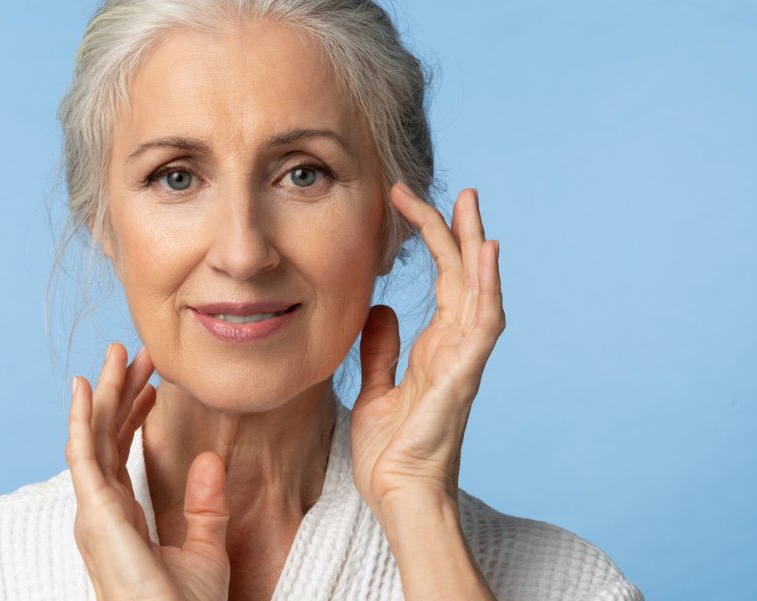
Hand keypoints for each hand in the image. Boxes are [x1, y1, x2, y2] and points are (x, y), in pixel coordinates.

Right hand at [66, 343, 230, 600]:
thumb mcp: (205, 548)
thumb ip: (205, 505)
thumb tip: (210, 458)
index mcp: (120, 517)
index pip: (120, 453)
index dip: (133, 414)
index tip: (151, 384)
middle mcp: (100, 510)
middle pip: (105, 436)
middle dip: (117, 391)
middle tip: (133, 352)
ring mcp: (93, 511)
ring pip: (93, 436)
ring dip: (103, 392)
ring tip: (117, 354)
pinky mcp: (95, 512)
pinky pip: (83, 454)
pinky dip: (81, 418)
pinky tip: (85, 387)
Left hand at [351, 185, 504, 513]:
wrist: (398, 498)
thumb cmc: (392, 454)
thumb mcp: (376, 389)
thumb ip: (381, 350)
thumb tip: (381, 309)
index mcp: (437, 350)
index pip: (444, 283)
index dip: (432, 242)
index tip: (408, 205)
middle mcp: (456, 349)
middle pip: (464, 277)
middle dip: (458, 231)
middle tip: (454, 188)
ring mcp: (463, 362)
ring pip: (478, 291)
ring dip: (475, 246)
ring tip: (471, 202)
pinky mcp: (462, 379)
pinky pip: (481, 326)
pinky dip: (486, 288)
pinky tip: (486, 253)